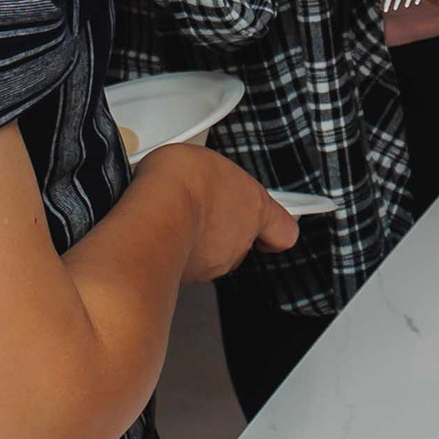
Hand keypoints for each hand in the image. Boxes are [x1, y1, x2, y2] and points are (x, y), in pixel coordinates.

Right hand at [140, 140, 298, 281]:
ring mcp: (213, 264)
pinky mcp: (187, 278)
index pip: (284, 231)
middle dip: (222, 228)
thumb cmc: (184, 181)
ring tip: (175, 219)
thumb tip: (203, 178)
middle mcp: (239, 242)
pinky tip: (160, 235)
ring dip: (197, 241)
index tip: (268, 223)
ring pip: (211, 255)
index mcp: (255, 208)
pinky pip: (184, 264)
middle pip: (240, 241)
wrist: (153, 213)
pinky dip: (174, 253)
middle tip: (202, 209)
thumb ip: (217, 179)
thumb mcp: (208, 161)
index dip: (275, 228)